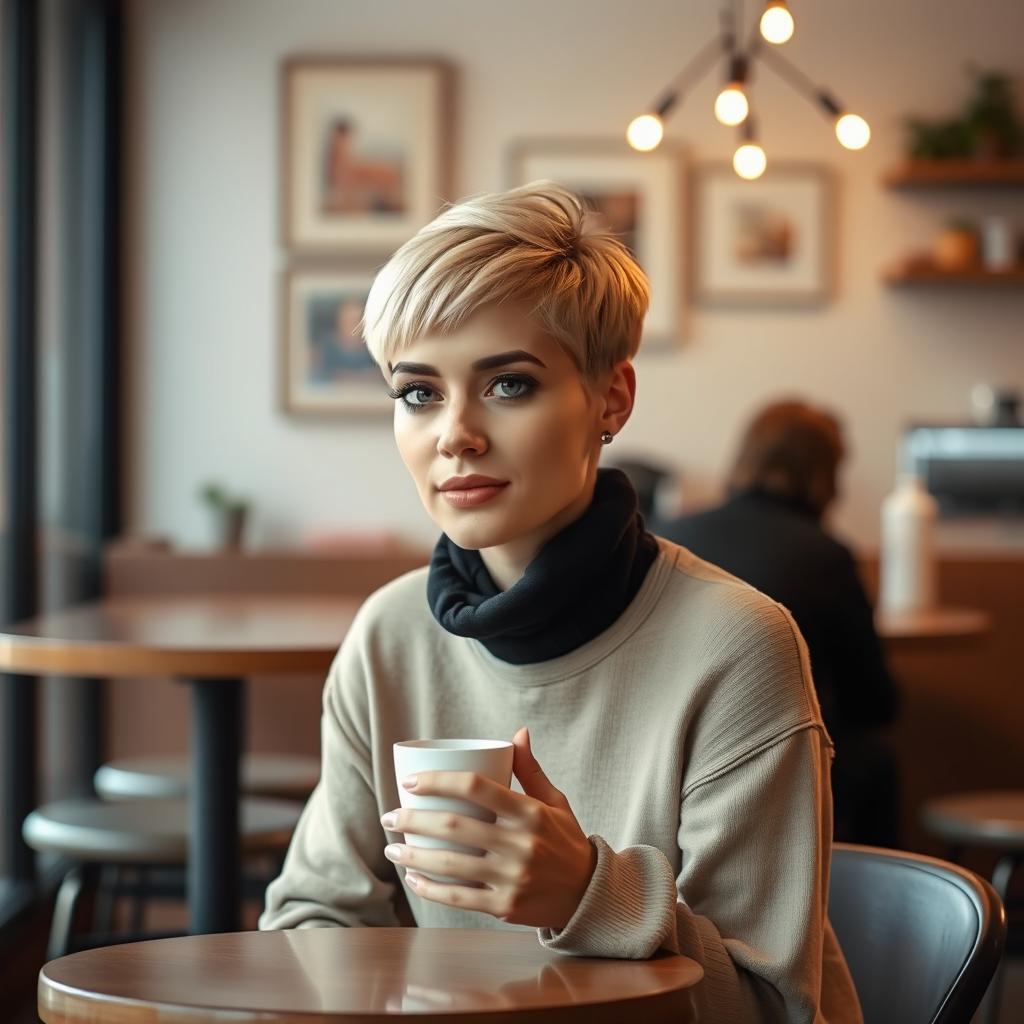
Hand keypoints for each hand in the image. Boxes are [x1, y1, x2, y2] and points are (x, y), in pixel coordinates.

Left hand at [379, 727, 596, 929]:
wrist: (588, 894)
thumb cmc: (565, 841)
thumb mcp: (554, 801)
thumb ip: (531, 770)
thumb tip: (518, 733)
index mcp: (529, 812)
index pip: (476, 786)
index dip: (438, 780)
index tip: (410, 781)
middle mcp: (520, 844)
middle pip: (454, 826)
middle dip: (412, 819)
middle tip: (389, 815)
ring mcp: (511, 877)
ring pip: (450, 864)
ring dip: (413, 855)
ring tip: (391, 847)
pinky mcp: (504, 906)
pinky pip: (458, 898)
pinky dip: (430, 889)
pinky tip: (413, 878)